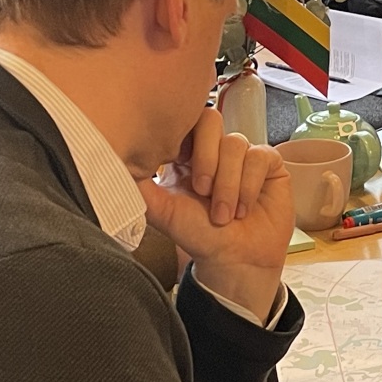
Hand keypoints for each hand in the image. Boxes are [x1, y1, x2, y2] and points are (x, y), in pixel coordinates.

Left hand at [138, 108, 292, 319]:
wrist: (235, 261)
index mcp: (187, 154)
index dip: (184, 139)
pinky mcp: (268, 163)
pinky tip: (243, 209)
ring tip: (224, 215)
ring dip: (228, 184)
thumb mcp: (164, 213)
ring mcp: (244, 155)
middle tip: (202, 191)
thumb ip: (140, 188)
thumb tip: (113, 163)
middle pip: (211, 121)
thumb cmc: (200, 237)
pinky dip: (248, 186)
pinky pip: (259, 157)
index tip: (179, 168)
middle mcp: (216, 149)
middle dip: (207, 158)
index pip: (185, 122)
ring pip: (236, 144)